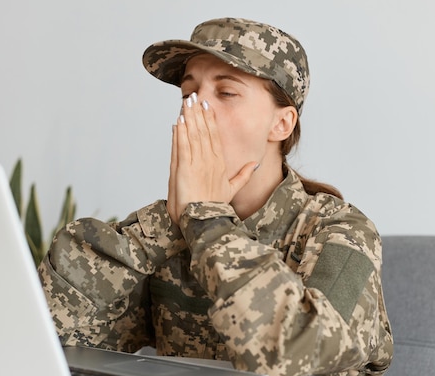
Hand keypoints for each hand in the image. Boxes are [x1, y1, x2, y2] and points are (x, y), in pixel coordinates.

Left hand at [167, 92, 257, 224]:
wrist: (206, 220)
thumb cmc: (215, 206)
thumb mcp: (233, 190)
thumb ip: (244, 175)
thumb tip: (256, 164)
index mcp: (220, 163)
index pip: (215, 136)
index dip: (210, 119)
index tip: (207, 106)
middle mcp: (210, 161)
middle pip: (204, 131)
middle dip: (198, 113)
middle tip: (194, 96)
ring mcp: (197, 164)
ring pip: (193, 135)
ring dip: (189, 118)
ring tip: (186, 103)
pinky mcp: (184, 169)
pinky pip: (182, 147)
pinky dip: (180, 133)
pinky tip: (178, 121)